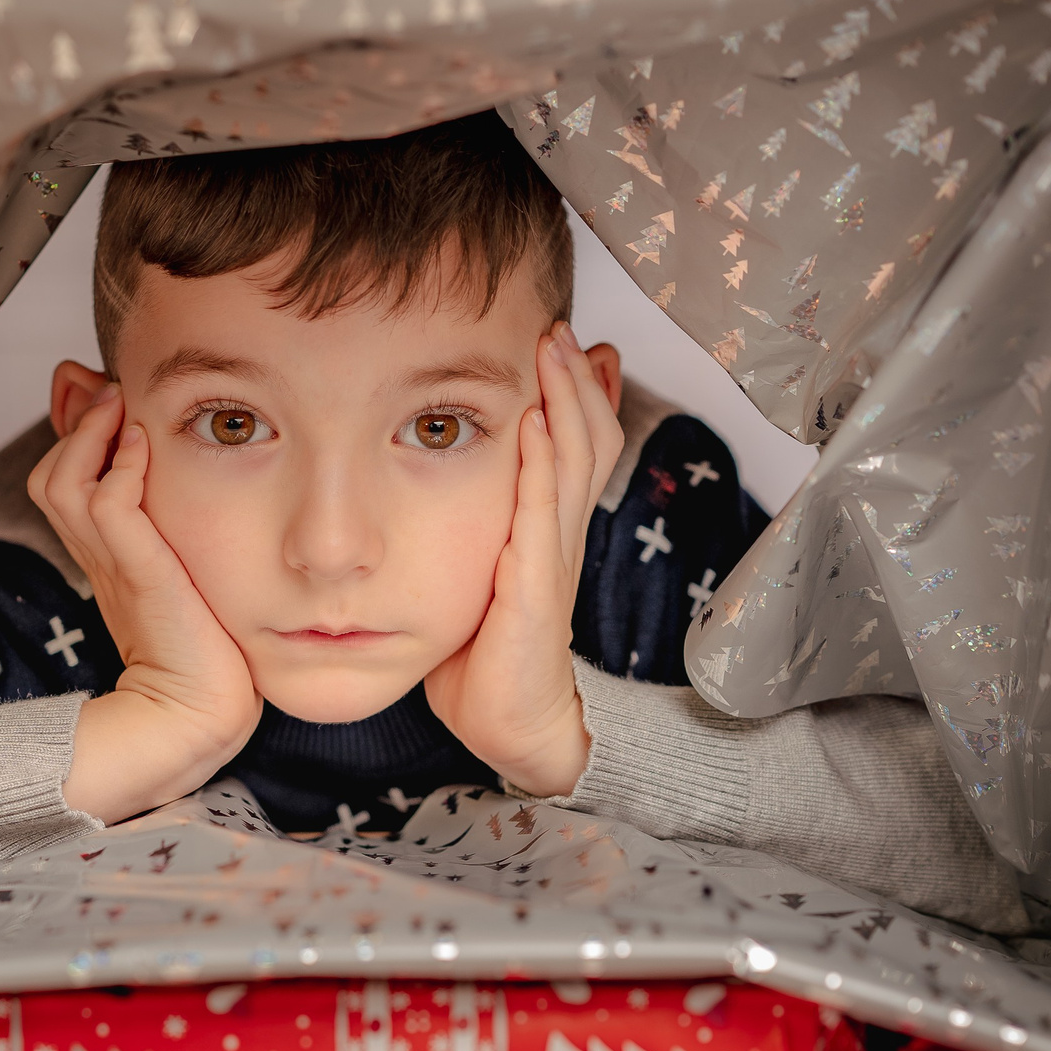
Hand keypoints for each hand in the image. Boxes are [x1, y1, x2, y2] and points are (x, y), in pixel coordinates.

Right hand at [28, 385, 263, 822]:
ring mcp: (110, 565)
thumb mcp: (183, 571)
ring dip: (91, 434)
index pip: (63, 479)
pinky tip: (142, 450)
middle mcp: (96, 557)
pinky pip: (107, 505)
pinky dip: (119, 469)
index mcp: (104, 556)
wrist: (200, 713)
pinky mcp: (136, 573)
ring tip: (120, 405)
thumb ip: (170, 528)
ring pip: (63, 481)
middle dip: (75, 423)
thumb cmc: (207, 650)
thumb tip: (165, 482)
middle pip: (50, 474)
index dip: (74, 432)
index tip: (96, 390)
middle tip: (110, 390)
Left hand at [423, 323, 625, 797]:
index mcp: (549, 530)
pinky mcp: (532, 589)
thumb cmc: (488, 653)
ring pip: (571, 463)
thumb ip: (484, 525)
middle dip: (576, 379)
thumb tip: (462, 482)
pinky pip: (541, 516)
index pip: (579, 445)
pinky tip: (534, 425)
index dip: (580, 392)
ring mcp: (552, 560)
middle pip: (589, 440)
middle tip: (561, 327)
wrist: (509, 724)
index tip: (567, 340)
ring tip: (555, 351)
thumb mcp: (487, 570)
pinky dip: (540, 466)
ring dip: (565, 401)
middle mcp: (559, 536)